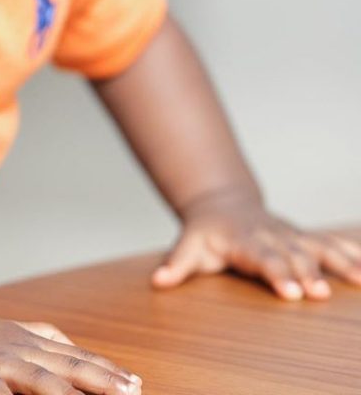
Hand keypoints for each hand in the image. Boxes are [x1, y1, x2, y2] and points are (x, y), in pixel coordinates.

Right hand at [0, 313, 140, 394]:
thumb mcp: (13, 330)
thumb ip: (44, 337)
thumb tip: (78, 349)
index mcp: (32, 341)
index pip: (77, 357)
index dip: (107, 370)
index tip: (136, 383)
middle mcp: (21, 350)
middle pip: (68, 367)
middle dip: (102, 382)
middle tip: (131, 392)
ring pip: (41, 380)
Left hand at [153, 188, 360, 300]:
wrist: (221, 203)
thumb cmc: (206, 233)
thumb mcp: (188, 246)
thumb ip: (176, 264)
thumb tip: (158, 281)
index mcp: (244, 242)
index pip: (262, 260)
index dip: (276, 275)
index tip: (291, 293)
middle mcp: (271, 237)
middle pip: (293, 257)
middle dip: (308, 274)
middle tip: (320, 294)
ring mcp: (290, 236)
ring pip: (317, 247)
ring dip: (338, 261)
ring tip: (359, 279)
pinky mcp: (303, 237)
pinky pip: (330, 242)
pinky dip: (350, 251)